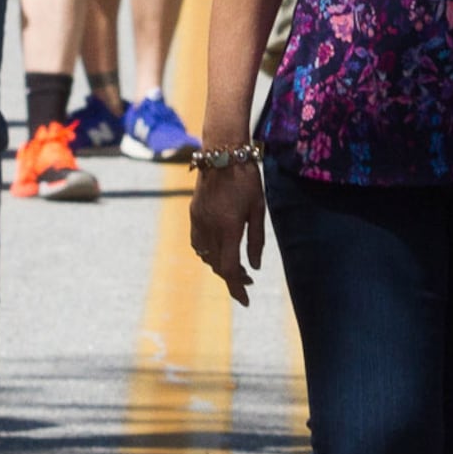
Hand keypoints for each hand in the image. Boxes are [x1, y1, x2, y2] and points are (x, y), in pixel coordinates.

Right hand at [188, 158, 268, 304]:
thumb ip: (256, 240)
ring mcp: (198, 221)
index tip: (245, 300)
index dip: (237, 287)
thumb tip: (255, 267)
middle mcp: (210, 228)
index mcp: (229, 228)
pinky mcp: (193, 214)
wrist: (222, 153)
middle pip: (217, 265)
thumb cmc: (246, 179)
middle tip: (248, 281)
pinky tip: (218, 249)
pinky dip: (207, 252)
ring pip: (205, 256)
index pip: (229, 268)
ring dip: (219, 265)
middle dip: (232, 278)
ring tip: (235, 265)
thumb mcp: (258, 208)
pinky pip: (197, 242)